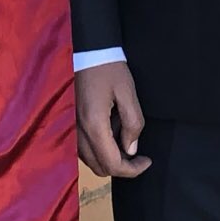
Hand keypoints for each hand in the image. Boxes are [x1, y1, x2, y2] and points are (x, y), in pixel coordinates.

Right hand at [75, 60, 150, 178]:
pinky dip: (99, 151)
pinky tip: (111, 134)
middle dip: (121, 168)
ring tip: (125, 141)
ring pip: (90, 161)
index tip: (147, 160)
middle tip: (138, 155)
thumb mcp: (128, 93)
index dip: (133, 169)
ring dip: (110, 160)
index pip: (113, 164)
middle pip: (100, 168)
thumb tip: (131, 150)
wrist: (89, 51)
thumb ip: (133, 124)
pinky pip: (84, 150)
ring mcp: (73, 128)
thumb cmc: (110, 69)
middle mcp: (79, 132)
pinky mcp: (72, 123)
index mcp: (94, 126)